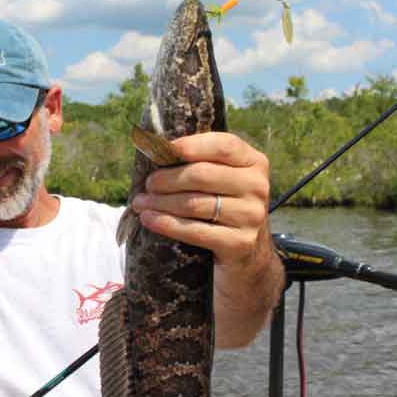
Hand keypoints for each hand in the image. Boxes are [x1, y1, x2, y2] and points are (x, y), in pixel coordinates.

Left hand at [131, 132, 269, 268]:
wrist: (247, 251)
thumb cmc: (224, 204)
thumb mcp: (222, 178)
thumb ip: (200, 162)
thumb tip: (154, 149)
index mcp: (253, 162)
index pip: (222, 145)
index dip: (189, 145)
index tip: (161, 150)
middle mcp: (257, 186)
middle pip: (202, 175)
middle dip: (167, 179)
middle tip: (148, 184)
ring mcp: (251, 216)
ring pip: (194, 204)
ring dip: (160, 202)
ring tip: (140, 203)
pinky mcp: (240, 242)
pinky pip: (195, 231)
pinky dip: (166, 224)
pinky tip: (149, 219)